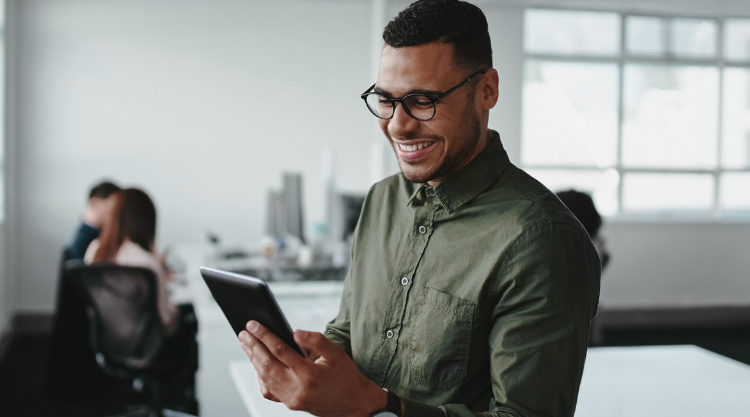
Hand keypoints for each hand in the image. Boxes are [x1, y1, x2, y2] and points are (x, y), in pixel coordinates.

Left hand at [239, 321, 386, 416]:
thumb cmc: (346, 376)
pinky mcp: (290, 404)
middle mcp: (297, 389)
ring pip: (265, 377)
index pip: (280, 351)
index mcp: (310, 374)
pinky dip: (260, 377)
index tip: (253, 324)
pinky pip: (269, 390)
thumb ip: (316, 340)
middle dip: (253, 346)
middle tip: (243, 332)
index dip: (264, 335)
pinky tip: (257, 364)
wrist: (354, 404)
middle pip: (267, 364)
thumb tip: (295, 331)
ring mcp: (292, 399)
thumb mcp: (337, 353)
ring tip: (246, 344)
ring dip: (253, 359)